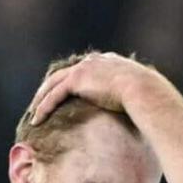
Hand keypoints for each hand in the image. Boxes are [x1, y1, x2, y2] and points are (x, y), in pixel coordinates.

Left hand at [29, 52, 145, 125]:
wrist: (145, 90)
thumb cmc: (149, 99)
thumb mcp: (140, 99)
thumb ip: (132, 103)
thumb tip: (138, 120)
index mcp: (109, 63)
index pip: (83, 71)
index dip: (70, 84)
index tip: (63, 96)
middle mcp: (94, 62)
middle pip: (63, 75)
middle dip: (49, 90)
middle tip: (39, 104)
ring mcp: (84, 69)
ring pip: (53, 84)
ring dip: (41, 99)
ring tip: (33, 114)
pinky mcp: (77, 80)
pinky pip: (54, 95)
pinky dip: (43, 107)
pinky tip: (36, 120)